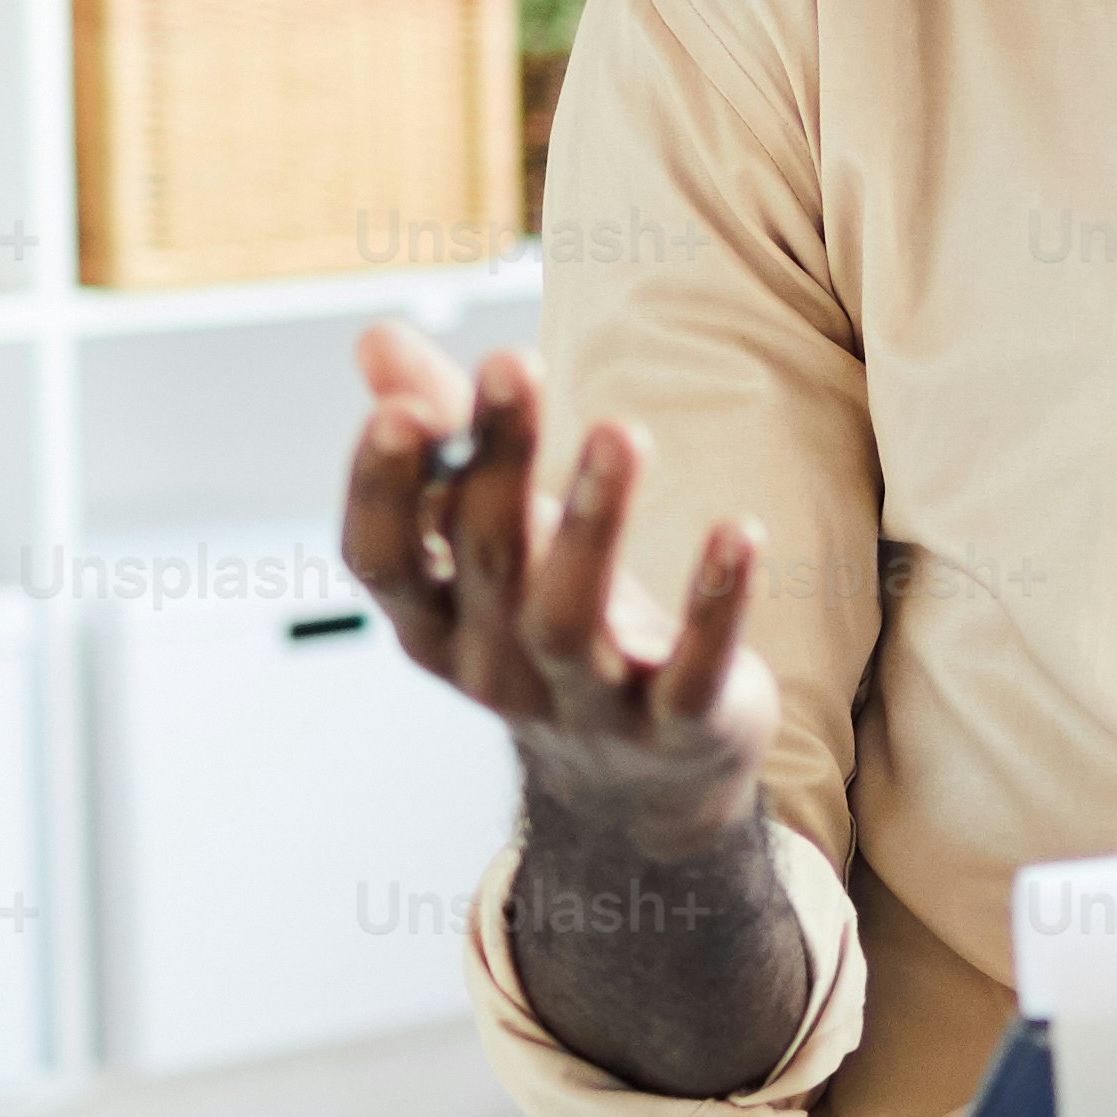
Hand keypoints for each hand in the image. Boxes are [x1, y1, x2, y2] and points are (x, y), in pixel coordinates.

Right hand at [338, 324, 775, 850]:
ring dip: (595, 522)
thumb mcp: (494, 533)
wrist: (641, 779)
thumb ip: (448, 435)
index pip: (381, 560)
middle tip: (515, 361)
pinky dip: (715, 605)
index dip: (382, 490)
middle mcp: (494, 669)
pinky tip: (738, 531)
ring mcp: (586, 705)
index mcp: (435, 621)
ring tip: (619, 431)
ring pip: (571, 618)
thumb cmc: (552, 619)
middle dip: (497, 460)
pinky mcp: (678, 726)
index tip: (398, 408)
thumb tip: (377, 337)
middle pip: (488, 561)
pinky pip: (692, 672)